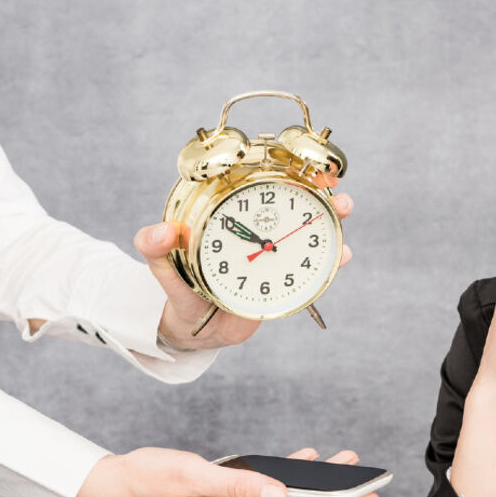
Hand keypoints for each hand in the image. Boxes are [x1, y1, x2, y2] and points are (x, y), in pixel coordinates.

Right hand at [71, 446, 377, 496]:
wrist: (107, 492)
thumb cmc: (145, 480)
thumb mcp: (193, 477)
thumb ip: (240, 487)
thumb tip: (282, 495)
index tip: (368, 496)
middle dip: (335, 495)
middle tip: (368, 481)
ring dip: (311, 486)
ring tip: (339, 465)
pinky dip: (283, 481)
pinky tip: (296, 466)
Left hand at [136, 170, 353, 349]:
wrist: (197, 327)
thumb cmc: (181, 290)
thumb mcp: (162, 266)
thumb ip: (155, 247)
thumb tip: (161, 232)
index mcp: (234, 222)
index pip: (262, 191)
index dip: (286, 175)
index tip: (304, 169)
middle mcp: (261, 235)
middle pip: (298, 210)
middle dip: (323, 198)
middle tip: (337, 197)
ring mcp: (277, 258)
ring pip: (311, 237)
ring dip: (333, 226)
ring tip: (341, 218)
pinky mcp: (287, 283)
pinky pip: (312, 269)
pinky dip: (330, 261)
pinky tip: (340, 256)